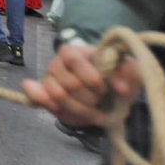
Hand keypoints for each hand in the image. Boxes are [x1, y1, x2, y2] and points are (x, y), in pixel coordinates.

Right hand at [22, 42, 140, 127]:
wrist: (107, 96)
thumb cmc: (116, 78)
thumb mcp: (130, 71)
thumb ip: (129, 73)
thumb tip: (120, 88)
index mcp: (74, 52)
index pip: (72, 59)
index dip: (89, 77)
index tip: (104, 88)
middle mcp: (57, 64)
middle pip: (68, 84)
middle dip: (89, 98)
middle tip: (101, 101)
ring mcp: (49, 80)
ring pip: (58, 97)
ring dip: (81, 110)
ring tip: (94, 112)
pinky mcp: (44, 97)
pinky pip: (34, 97)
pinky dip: (42, 102)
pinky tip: (56, 108)